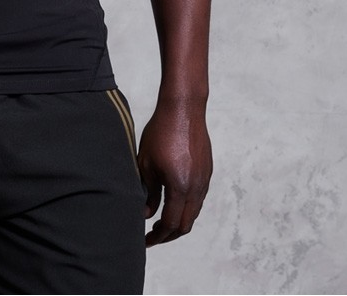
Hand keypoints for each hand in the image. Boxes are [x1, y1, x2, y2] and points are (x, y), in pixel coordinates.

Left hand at [137, 99, 211, 246]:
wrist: (183, 109)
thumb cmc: (160, 133)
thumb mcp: (147, 163)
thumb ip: (148, 192)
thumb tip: (146, 214)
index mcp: (180, 187)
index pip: (170, 224)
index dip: (157, 237)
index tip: (145, 241)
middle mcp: (196, 188)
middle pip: (185, 224)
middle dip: (168, 235)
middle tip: (152, 237)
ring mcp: (204, 180)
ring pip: (193, 212)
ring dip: (178, 221)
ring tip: (161, 222)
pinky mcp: (207, 171)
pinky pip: (198, 198)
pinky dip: (186, 207)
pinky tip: (173, 202)